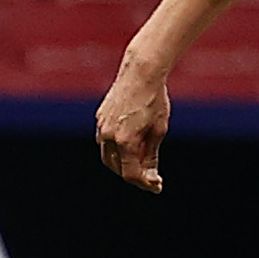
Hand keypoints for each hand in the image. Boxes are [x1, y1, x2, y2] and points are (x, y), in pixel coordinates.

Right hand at [94, 67, 169, 191]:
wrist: (141, 72)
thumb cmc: (154, 100)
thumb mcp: (158, 130)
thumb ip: (151, 155)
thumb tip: (150, 177)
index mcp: (125, 141)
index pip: (131, 174)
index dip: (145, 183)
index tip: (157, 185)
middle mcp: (109, 136)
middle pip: (117, 168)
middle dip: (132, 174)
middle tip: (149, 176)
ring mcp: (102, 126)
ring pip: (108, 155)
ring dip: (122, 162)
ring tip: (140, 160)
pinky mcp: (100, 117)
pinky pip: (105, 140)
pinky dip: (116, 148)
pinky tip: (130, 143)